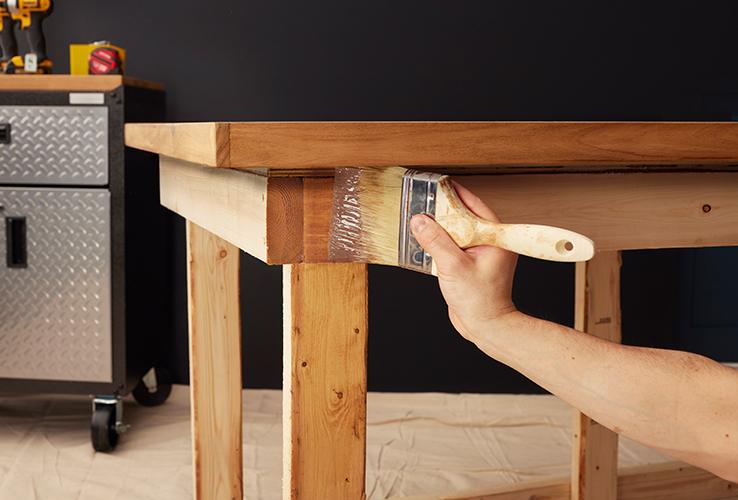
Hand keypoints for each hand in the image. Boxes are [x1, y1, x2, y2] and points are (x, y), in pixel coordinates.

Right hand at [410, 181, 517, 341]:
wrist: (486, 327)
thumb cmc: (481, 301)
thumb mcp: (453, 267)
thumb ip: (435, 241)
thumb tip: (420, 221)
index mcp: (495, 238)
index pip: (475, 205)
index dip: (456, 194)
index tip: (439, 185)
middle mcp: (490, 243)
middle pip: (464, 217)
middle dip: (443, 211)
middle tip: (424, 202)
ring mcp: (480, 254)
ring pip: (457, 232)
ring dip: (440, 229)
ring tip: (421, 221)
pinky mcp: (470, 265)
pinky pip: (454, 247)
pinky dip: (440, 243)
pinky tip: (426, 243)